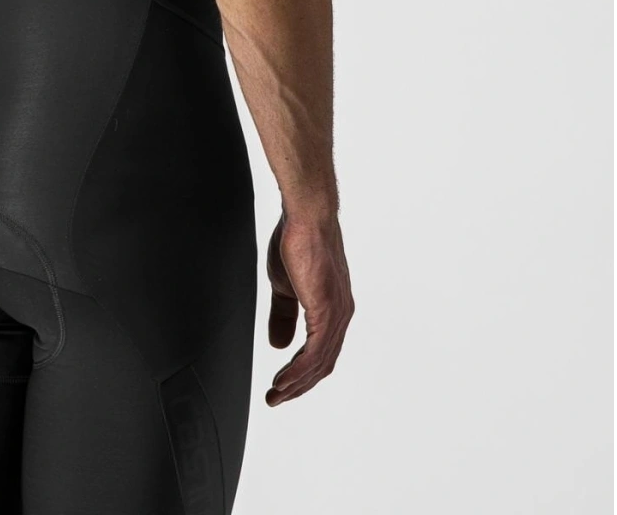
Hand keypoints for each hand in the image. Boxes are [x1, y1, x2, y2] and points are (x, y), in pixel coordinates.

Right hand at [264, 210, 353, 405]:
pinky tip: (283, 380)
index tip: (281, 387)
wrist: (305, 217)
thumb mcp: (285, 287)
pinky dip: (298, 369)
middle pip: (323, 364)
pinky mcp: (326, 310)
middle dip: (298, 386)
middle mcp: (341, 315)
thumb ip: (282, 316)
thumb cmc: (297, 243)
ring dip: (296, 383)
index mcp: (333, 310)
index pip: (322, 353)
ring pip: (320, 362)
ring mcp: (337, 314)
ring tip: (275, 394)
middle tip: (275, 400)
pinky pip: (314, 351)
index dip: (302, 373)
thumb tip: (279, 346)